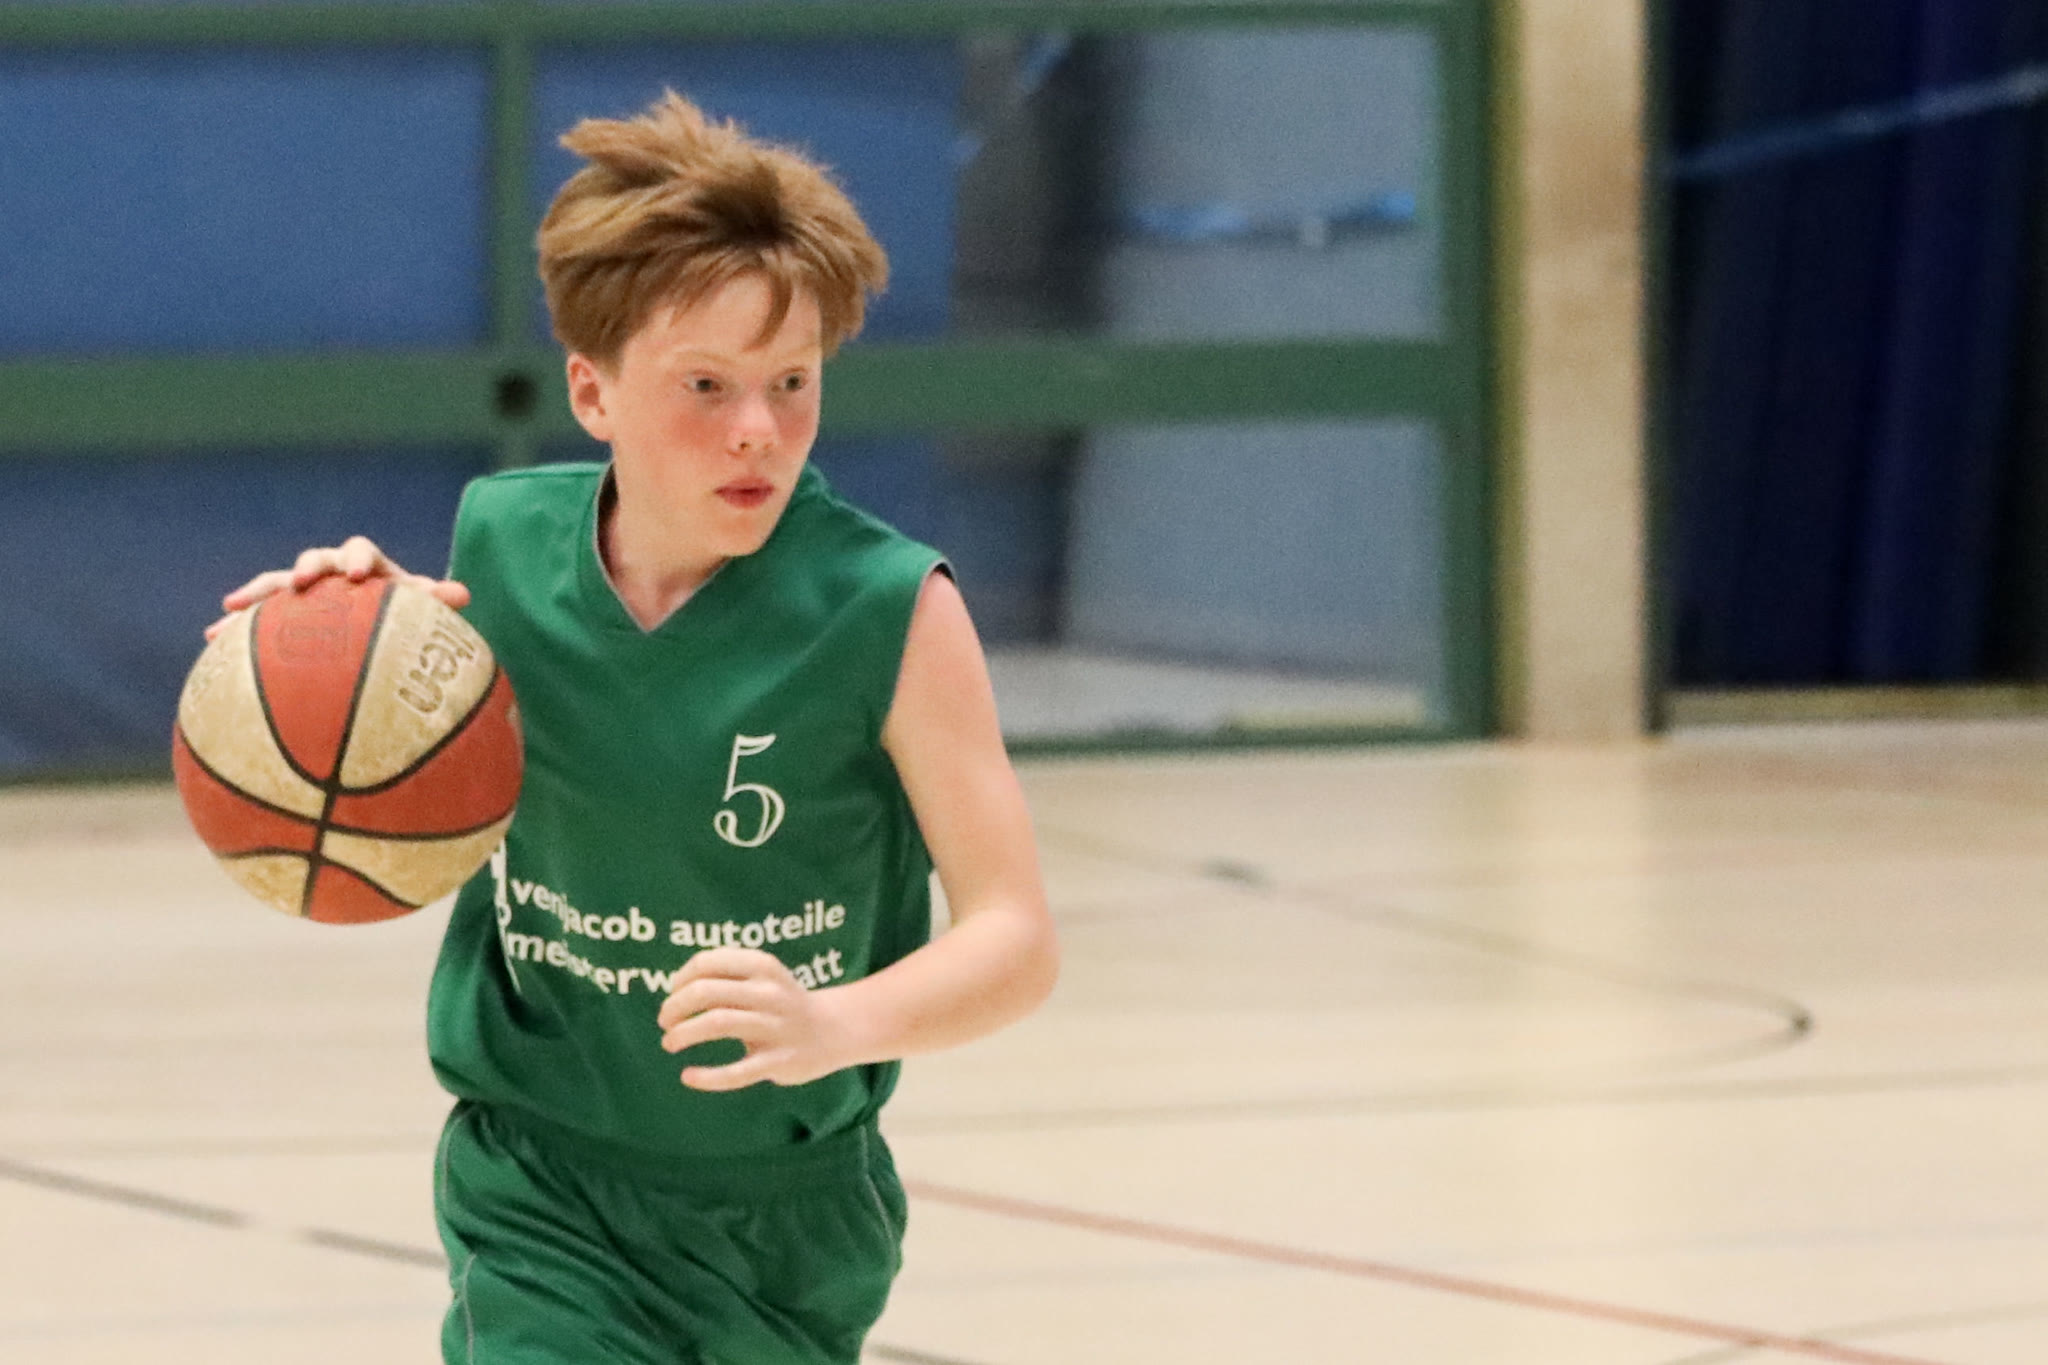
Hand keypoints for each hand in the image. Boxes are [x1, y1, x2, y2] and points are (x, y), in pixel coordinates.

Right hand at [204, 535, 470, 639]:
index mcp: (366, 566)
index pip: (359, 551)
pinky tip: (211, 641)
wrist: (382, 624)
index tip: (355, 576)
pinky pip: (257, 618)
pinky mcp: (284, 614)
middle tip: (298, 584)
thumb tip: (463, 593)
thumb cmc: (404, 616)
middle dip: (304, 571)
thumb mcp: (420, 610)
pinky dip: (236, 625)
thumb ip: (435, 601)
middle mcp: (331, 572)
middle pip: (313, 562)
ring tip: (226, 611)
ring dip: (253, 597)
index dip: (355, 559)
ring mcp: (305, 592)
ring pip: (275, 588)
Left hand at [656, 948, 852, 1090]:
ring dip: (683, 1033)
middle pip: (706, 992)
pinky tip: (688, 1076)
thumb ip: (726, 976)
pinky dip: (707, 1077)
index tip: (672, 994)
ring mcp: (775, 1027)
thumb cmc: (784, 1002)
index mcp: (762, 966)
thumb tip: (675, 990)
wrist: (835, 1030)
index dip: (680, 979)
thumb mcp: (763, 976)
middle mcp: (769, 992)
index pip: (707, 963)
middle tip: (664, 1022)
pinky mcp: (779, 1061)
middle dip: (674, 1007)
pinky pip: (736, 1072)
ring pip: (716, 1023)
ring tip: (669, 1043)